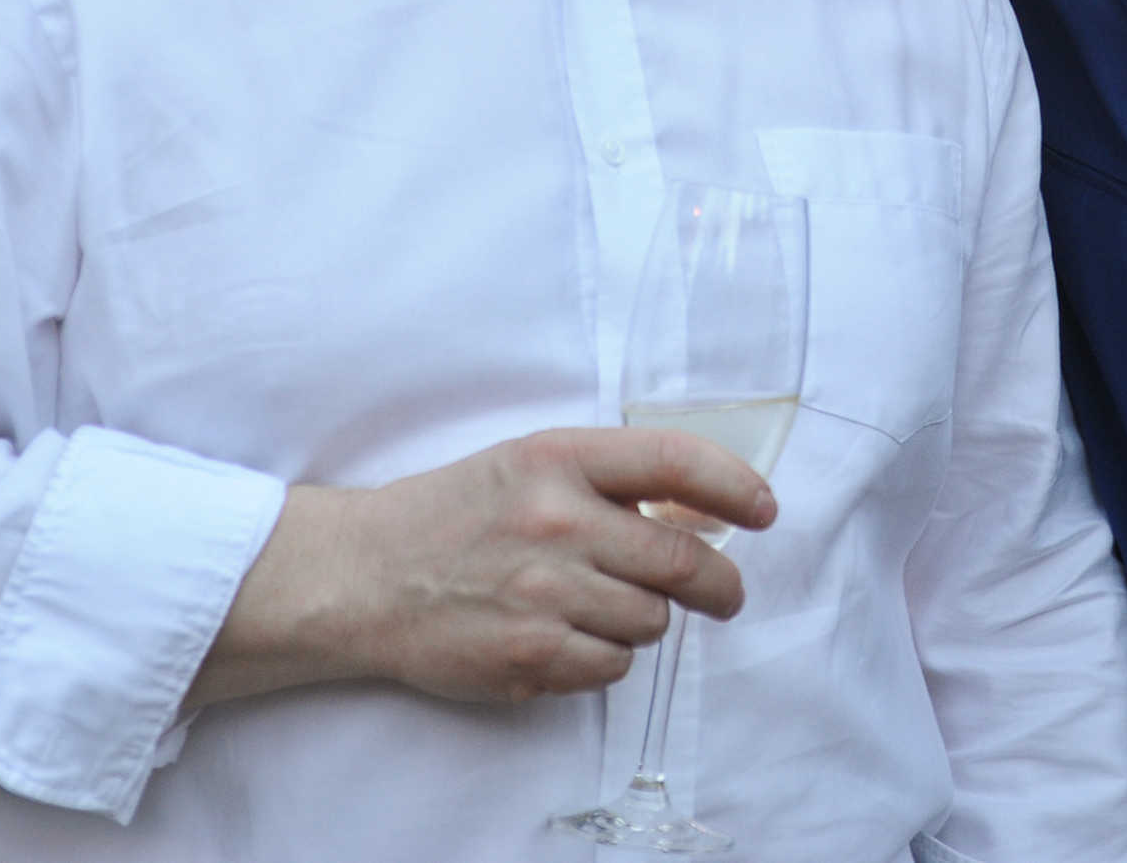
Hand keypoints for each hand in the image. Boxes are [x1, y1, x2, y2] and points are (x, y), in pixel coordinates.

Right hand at [194, 427, 777, 710]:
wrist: (363, 576)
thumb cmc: (455, 513)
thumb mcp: (528, 464)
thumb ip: (608, 479)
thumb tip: (702, 511)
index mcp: (559, 459)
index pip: (676, 463)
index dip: (734, 487)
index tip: (764, 510)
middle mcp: (556, 522)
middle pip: (683, 560)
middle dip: (720, 583)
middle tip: (726, 594)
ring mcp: (543, 594)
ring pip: (651, 621)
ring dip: (643, 619)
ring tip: (598, 606)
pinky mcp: (529, 656)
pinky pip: (612, 668)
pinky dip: (604, 659)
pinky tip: (568, 638)